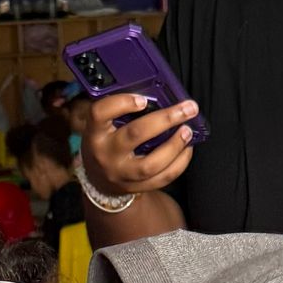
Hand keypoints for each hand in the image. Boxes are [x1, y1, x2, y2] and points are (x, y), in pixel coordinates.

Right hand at [78, 87, 199, 202]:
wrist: (98, 180)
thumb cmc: (105, 143)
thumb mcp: (103, 126)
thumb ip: (121, 111)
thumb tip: (158, 95)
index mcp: (95, 132)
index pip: (100, 113)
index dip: (122, 103)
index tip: (143, 99)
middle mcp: (105, 154)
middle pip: (135, 134)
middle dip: (165, 119)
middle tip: (187, 109)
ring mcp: (121, 174)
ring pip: (151, 163)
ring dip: (174, 145)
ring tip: (187, 131)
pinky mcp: (135, 187)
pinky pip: (162, 178)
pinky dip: (179, 163)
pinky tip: (186, 149)